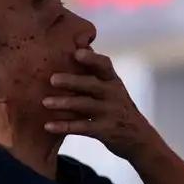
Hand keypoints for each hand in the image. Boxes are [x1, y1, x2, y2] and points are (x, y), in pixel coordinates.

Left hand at [42, 49, 161, 160]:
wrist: (138, 138)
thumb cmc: (117, 107)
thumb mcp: (112, 87)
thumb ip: (96, 71)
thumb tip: (79, 45)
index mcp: (113, 81)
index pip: (104, 65)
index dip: (91, 59)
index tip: (76, 53)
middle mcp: (113, 94)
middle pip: (92, 85)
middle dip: (72, 81)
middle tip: (52, 79)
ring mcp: (110, 113)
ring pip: (85, 106)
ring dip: (64, 104)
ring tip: (45, 102)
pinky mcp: (104, 131)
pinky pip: (82, 128)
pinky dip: (64, 126)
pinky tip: (48, 125)